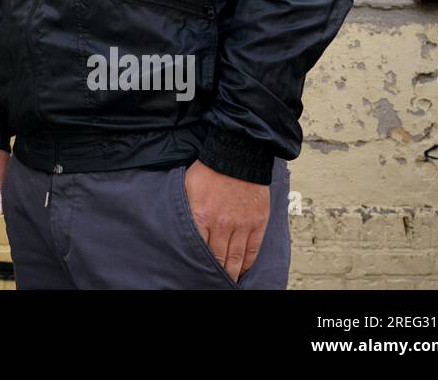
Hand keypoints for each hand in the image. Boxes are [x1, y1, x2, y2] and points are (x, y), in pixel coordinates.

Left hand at [183, 159, 269, 282]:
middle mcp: (221, 224)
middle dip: (216, 273)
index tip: (195, 273)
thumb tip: (179, 226)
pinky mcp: (257, 222)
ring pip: (236, 257)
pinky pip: (253, 249)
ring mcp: (241, 225)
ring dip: (232, 272)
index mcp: (201, 216)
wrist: (237, 155)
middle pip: (219, 258)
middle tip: (212, 282)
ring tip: (228, 281)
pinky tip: (244, 269)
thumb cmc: (209, 169)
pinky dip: (248, 262)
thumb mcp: (187, 188)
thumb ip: (186, 210)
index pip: (199, 249)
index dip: (198, 263)